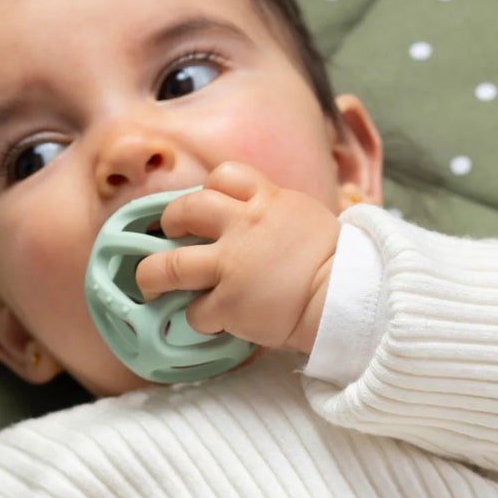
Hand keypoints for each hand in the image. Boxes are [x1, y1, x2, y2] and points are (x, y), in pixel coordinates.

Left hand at [135, 162, 342, 356]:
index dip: (208, 191)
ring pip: (168, 265)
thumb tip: (259, 221)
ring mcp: (231, 266)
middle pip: (185, 210)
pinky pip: (195, 311)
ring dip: (152, 275)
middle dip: (169, 222)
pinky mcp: (228, 304)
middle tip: (168, 237)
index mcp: (267, 201)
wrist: (347, 297)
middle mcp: (243, 227)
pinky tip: (211, 321)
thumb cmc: (335, 262)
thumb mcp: (305, 218)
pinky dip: (198, 318)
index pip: (224, 176)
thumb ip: (275, 215)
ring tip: (151, 284)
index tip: (206, 208)